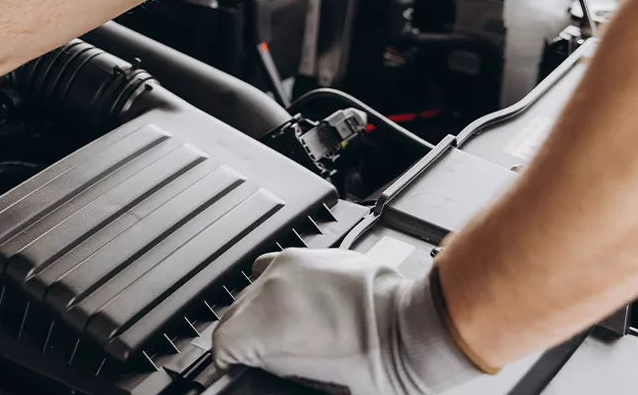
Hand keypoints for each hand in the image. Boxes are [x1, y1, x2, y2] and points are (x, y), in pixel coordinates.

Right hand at [212, 248, 481, 393]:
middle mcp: (272, 288)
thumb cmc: (378, 364)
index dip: (231, 362)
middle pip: (232, 315)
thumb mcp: (313, 382)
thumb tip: (256, 362)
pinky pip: (275, 270)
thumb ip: (272, 366)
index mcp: (266, 324)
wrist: (415, 332)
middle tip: (268, 358)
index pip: (221, 342)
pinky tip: (297, 305)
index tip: (240, 368)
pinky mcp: (309, 255)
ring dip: (260, 310)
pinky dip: (279, 287)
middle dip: (246, 338)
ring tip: (285, 331)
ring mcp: (289, 267)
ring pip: (250, 290)